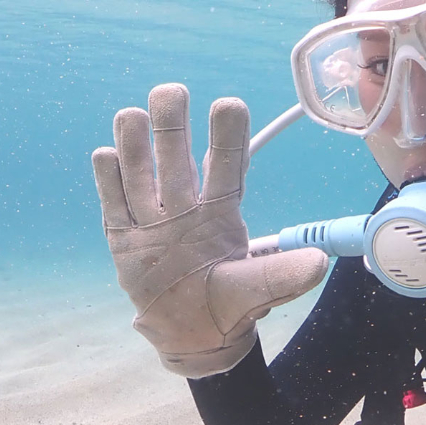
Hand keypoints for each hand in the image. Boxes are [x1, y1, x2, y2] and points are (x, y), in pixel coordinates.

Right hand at [92, 83, 328, 377]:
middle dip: (171, 122)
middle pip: (174, 154)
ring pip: (139, 170)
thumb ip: (281, 275)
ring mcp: (152, 217)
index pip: (225, 165)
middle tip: (170, 92)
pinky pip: (111, 201)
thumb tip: (319, 264)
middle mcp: (185, 204)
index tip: (228, 105)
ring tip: (131, 117)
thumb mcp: (258, 290)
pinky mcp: (123, 235)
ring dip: (134, 141)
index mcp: (220, 211)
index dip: (226, 136)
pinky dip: (107, 177)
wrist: (190, 332)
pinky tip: (106, 156)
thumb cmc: (229, 303)